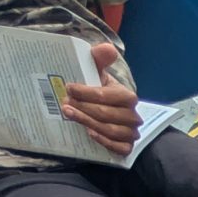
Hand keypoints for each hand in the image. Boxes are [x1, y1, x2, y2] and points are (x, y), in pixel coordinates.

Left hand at [59, 42, 143, 157]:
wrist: (103, 113)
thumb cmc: (99, 92)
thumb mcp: (97, 73)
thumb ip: (99, 59)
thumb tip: (108, 48)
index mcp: (127, 96)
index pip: (108, 96)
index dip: (87, 92)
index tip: (69, 88)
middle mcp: (133, 116)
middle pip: (107, 114)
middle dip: (83, 108)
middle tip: (64, 103)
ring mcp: (131, 133)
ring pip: (110, 130)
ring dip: (87, 122)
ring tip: (69, 114)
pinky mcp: (126, 147)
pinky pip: (118, 148)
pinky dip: (103, 141)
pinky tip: (88, 133)